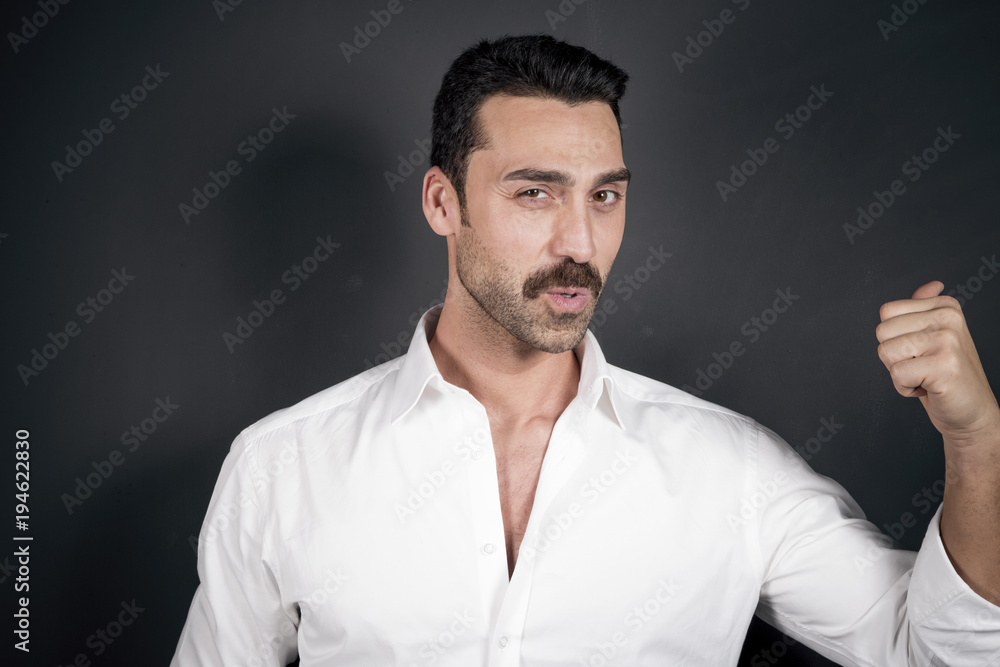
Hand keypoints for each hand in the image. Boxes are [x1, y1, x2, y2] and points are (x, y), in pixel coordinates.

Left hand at [876, 280, 999, 448]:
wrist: (972, 412)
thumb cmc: (947, 376)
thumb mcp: (936, 337)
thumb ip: (926, 310)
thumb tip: (930, 285)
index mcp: (945, 306)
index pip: (887, 312)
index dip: (894, 338)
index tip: (921, 351)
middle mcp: (948, 318)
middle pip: (882, 332)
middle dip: (894, 356)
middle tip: (923, 366)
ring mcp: (947, 339)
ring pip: (886, 352)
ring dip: (899, 372)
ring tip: (926, 375)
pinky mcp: (943, 364)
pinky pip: (896, 374)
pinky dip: (905, 388)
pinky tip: (929, 387)